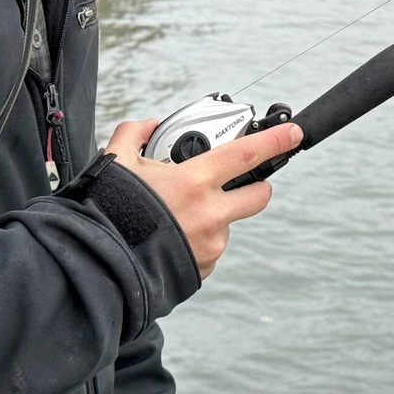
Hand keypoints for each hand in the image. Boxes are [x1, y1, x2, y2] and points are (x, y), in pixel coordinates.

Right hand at [103, 119, 301, 278]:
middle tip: (239, 182)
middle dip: (257, 185)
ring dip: (211, 216)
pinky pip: (210, 247)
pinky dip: (196, 240)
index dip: (275, 141)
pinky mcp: (205, 267)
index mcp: (194, 181)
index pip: (247, 154)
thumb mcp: (116, 161)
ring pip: (227, 222)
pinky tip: (169, 238)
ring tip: (173, 218)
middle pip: (259, 194)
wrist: (100, 265)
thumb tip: (150, 126)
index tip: (293, 133)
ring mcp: (211, 244)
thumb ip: (135, 134)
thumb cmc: (109, 210)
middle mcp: (211, 213)